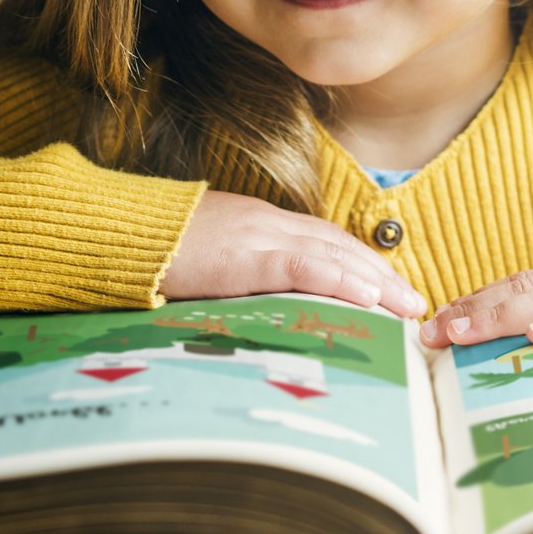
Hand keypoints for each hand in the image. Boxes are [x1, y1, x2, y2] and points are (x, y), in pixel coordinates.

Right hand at [161, 190, 426, 317]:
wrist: (118, 232)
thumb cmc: (153, 252)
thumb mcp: (205, 261)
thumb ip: (236, 276)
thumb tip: (260, 309)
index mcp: (260, 225)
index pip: (323, 242)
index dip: (360, 264)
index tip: (390, 287)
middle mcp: (268, 224)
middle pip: (338, 247)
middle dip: (381, 274)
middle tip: (415, 302)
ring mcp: (258, 236)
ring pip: (331, 255)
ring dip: (375, 281)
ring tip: (406, 305)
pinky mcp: (244, 256)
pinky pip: (301, 267)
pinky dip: (339, 280)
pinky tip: (367, 296)